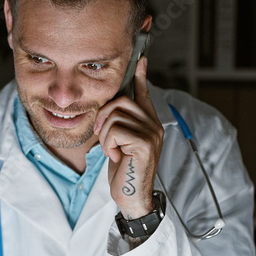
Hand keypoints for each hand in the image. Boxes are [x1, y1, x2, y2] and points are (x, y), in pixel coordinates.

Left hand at [94, 57, 163, 218]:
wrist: (131, 196)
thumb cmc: (124, 170)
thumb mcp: (120, 143)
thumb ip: (120, 124)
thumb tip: (112, 108)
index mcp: (148, 122)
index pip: (144, 93)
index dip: (140, 76)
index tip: (141, 59)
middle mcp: (153, 124)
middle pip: (121, 101)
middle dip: (104, 116)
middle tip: (102, 134)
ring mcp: (151, 133)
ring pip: (115, 116)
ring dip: (105, 135)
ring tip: (112, 150)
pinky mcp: (144, 143)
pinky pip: (115, 130)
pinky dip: (108, 144)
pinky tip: (115, 157)